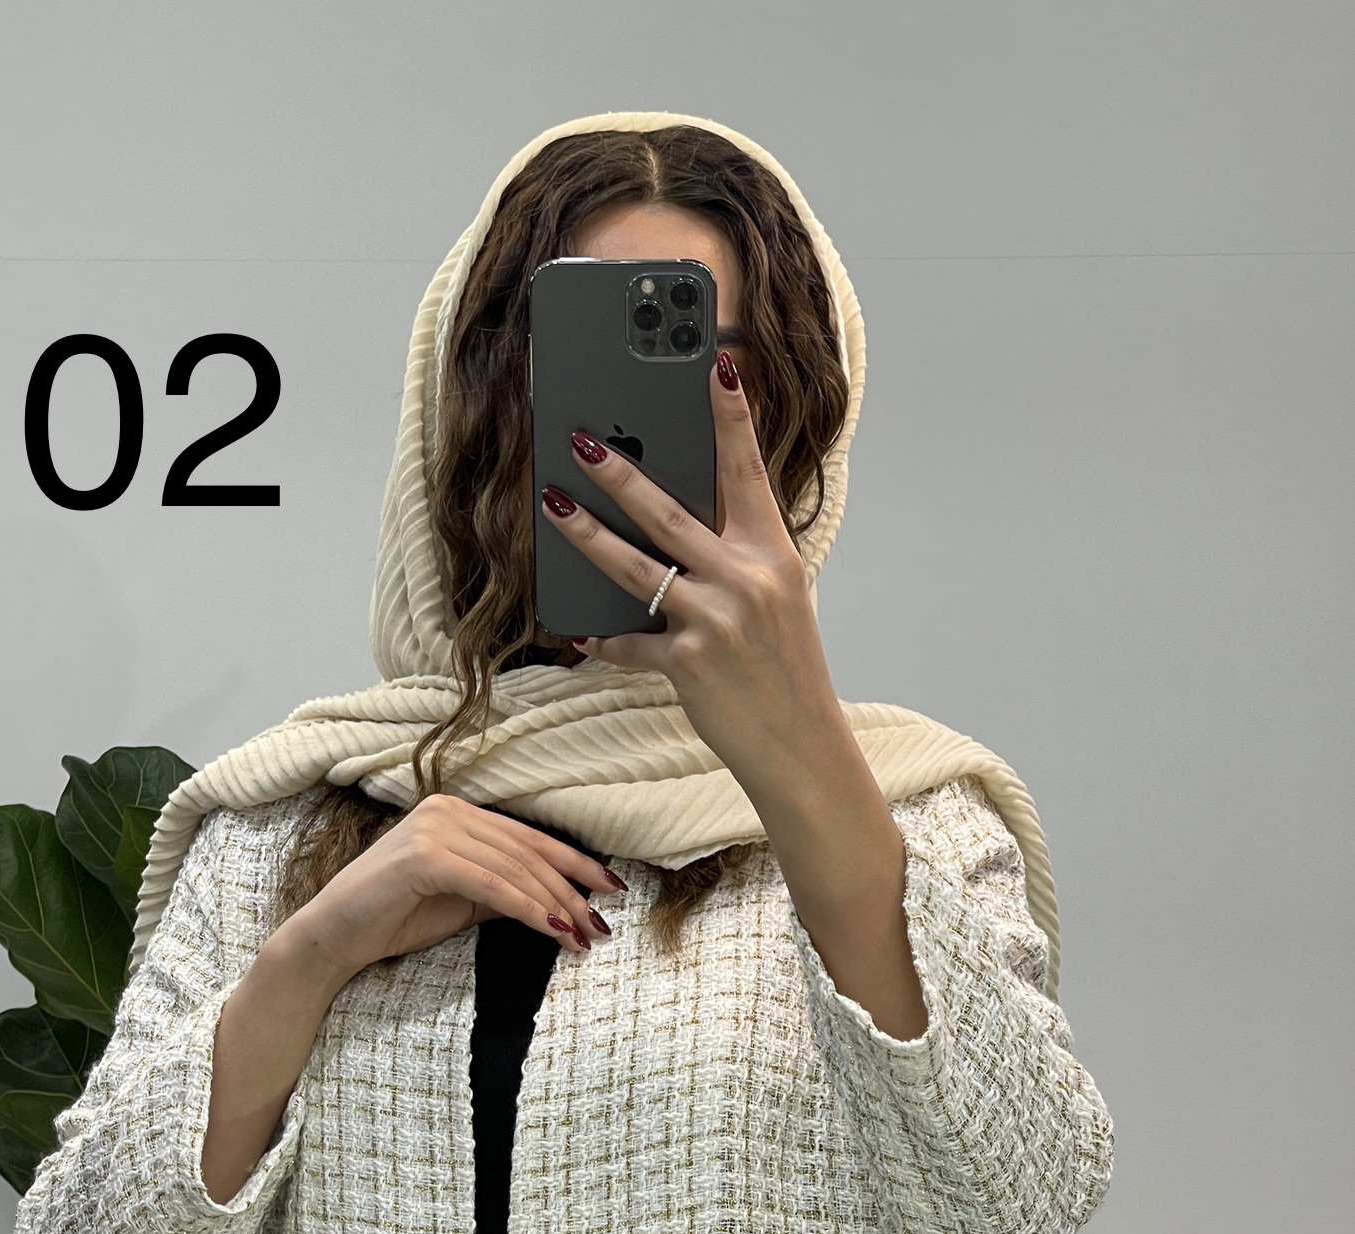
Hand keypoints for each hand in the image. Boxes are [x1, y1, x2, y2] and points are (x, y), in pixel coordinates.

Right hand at [288, 793, 621, 980]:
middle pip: (528, 852)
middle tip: (603, 927)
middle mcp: (447, 811)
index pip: (529, 839)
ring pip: (516, 869)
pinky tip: (555, 931)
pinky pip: (493, 885)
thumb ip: (504, 891)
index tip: (612, 890)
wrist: (334, 937)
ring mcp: (434, 829)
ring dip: (557, 906)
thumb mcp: (463, 903)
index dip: (575, 865)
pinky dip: (529, 910)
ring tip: (585, 938)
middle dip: (573, 892)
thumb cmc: (395, 919)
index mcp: (456, 813)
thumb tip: (558, 899)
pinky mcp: (424, 857)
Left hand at [538, 350, 835, 788]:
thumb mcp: (779, 601)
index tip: (717, 365)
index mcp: (773, 555)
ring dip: (587, 533)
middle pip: (669, 511)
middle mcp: (745, 580)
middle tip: (582, 439)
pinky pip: (630, 642)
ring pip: (635, 565)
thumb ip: (738, 560)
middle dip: (619, 470)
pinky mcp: (687, 664)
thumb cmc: (786, 671)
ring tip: (554, 503)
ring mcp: (715, 621)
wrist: (800, 746)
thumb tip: (680, 529)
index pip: (749, 472)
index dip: (731, 417)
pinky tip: (580, 631)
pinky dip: (604, 638)